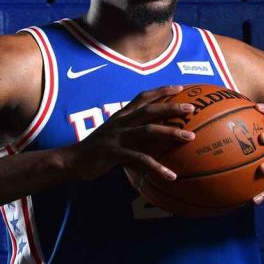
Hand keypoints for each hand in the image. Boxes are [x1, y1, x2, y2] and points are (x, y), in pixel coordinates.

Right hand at [65, 85, 195, 180]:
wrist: (71, 161)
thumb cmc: (96, 151)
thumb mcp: (113, 136)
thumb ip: (131, 134)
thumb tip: (152, 140)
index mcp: (121, 116)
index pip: (143, 97)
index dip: (161, 91)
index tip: (180, 88)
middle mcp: (121, 122)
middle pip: (150, 109)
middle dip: (172, 106)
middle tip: (192, 108)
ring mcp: (117, 137)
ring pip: (148, 131)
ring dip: (171, 132)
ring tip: (190, 137)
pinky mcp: (114, 153)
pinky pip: (140, 160)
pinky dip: (157, 167)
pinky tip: (171, 175)